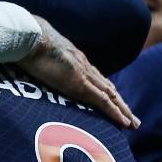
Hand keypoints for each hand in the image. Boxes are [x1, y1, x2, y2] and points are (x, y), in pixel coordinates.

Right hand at [20, 17, 139, 129]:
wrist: (30, 37)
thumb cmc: (29, 43)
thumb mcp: (39, 52)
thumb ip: (43, 60)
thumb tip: (34, 63)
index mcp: (76, 60)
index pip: (96, 79)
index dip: (106, 92)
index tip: (114, 103)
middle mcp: (85, 67)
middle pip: (108, 89)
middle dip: (120, 105)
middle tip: (132, 120)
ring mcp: (84, 75)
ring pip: (110, 96)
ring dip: (123, 111)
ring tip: (133, 124)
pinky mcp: (80, 84)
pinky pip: (103, 101)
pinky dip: (115, 112)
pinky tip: (124, 122)